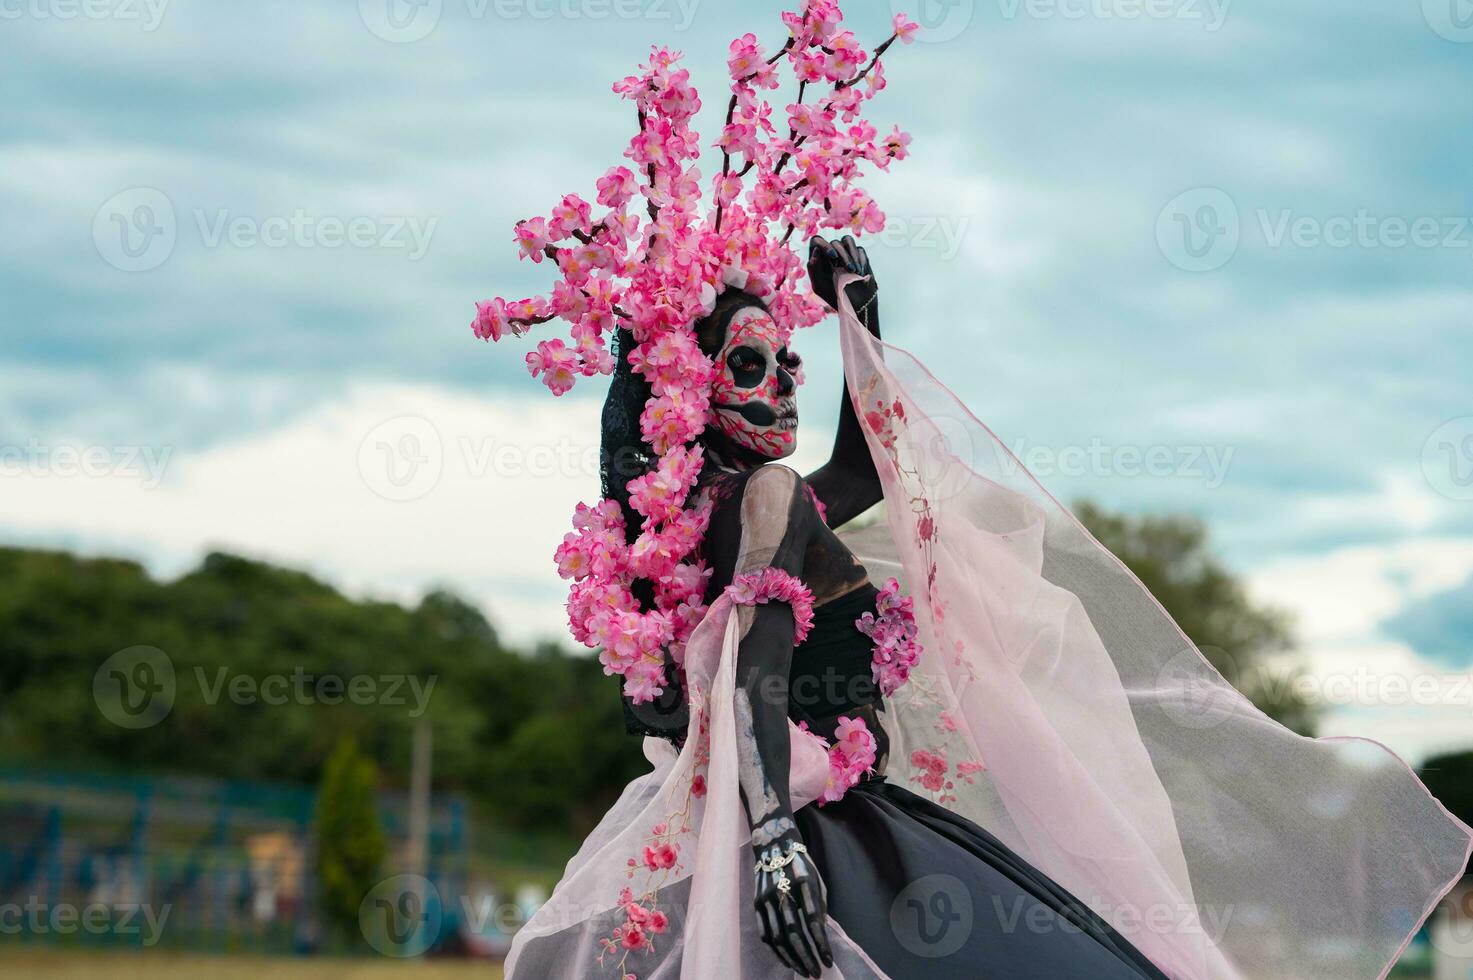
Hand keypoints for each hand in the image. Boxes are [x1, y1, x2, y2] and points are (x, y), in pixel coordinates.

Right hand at [753, 835, 833, 977]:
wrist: (773, 844)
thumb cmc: (801, 864)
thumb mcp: (816, 879)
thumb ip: (819, 906)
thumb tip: (820, 934)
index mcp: (803, 882)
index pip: (812, 920)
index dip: (821, 943)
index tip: (828, 961)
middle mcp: (782, 891)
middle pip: (793, 932)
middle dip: (806, 957)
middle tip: (816, 974)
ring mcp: (766, 898)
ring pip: (777, 937)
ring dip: (792, 959)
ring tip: (804, 972)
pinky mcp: (756, 903)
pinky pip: (765, 934)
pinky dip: (776, 951)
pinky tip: (787, 961)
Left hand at [806, 235, 876, 313]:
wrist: (855, 305)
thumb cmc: (834, 296)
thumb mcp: (819, 287)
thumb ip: (813, 269)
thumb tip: (815, 250)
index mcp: (819, 258)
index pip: (817, 241)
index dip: (824, 245)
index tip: (833, 256)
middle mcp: (831, 252)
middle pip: (835, 242)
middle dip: (844, 256)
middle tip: (850, 270)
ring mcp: (845, 253)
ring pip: (847, 240)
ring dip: (852, 255)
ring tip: (856, 272)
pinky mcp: (858, 255)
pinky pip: (860, 249)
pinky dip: (861, 260)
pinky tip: (861, 273)